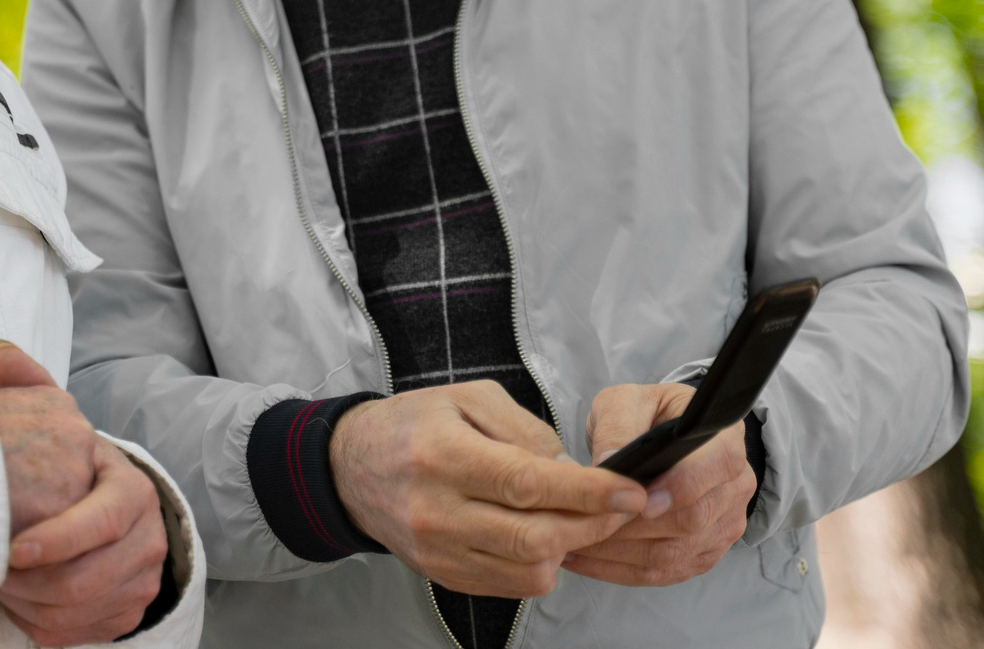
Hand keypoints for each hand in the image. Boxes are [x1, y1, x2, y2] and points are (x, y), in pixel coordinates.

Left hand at [0, 342, 170, 645]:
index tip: (12, 549)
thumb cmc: (77, 475)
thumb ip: (36, 391)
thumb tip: (0, 351)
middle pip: (88, 577)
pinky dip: (40, 624)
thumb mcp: (63, 429)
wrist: (118, 520)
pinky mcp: (126, 614)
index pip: (103, 521)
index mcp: (131, 491)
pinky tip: (18, 603)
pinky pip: (77, 633)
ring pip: (79, 610)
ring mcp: (140, 579)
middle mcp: (147, 538)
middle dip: (31, 581)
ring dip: (30, 605)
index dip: (58, 539)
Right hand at [329, 381, 647, 598]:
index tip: (632, 490)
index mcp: (445, 455)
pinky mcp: (444, 574)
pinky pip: (510, 585)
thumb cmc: (414, 424)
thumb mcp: (469, 398)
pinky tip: (544, 535)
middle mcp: (439, 510)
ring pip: (529, 569)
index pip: (530, 484)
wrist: (351, 467)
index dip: (589, 492)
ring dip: (570, 547)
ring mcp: (440, 550)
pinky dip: (540, 564)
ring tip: (577, 517)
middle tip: (620, 506)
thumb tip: (570, 470)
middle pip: (535, 537)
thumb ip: (526, 430)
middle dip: (593, 524)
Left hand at [564, 382, 755, 586]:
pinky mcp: (704, 553)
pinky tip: (586, 558)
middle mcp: (734, 486)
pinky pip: (666, 572)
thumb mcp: (626, 402)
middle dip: (635, 527)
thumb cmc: (645, 416)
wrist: (658, 439)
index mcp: (725, 439)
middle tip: (584, 525)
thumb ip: (619, 424)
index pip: (719, 465)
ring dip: (620, 554)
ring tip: (572, 543)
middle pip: (693, 520)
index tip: (641, 501)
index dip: (682, 486)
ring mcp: (723, 524)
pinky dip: (622, 569)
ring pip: (675, 553)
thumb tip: (609, 460)